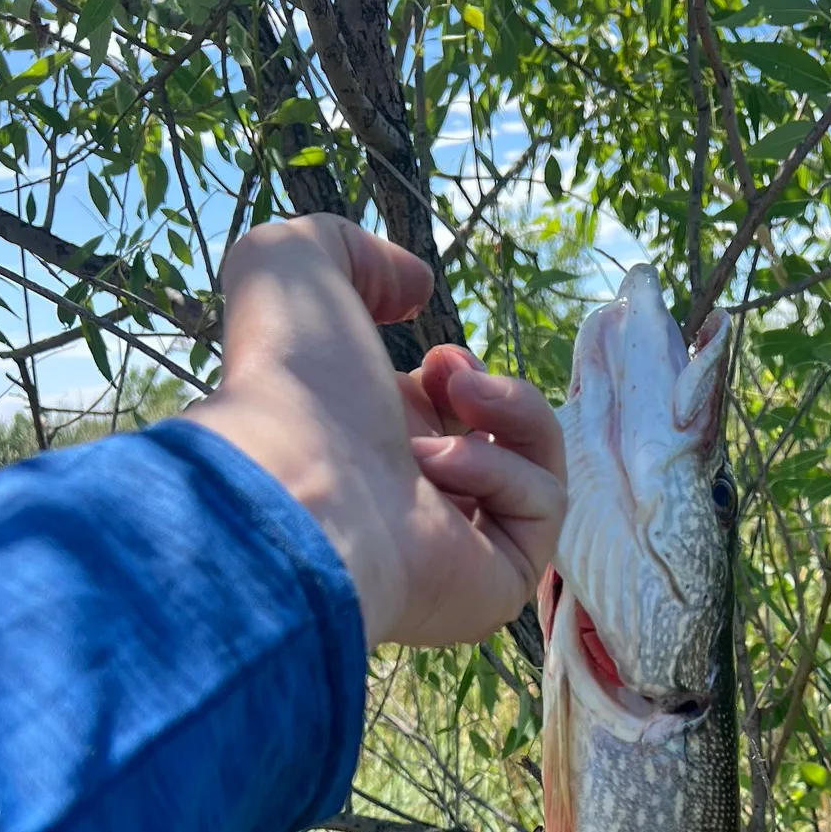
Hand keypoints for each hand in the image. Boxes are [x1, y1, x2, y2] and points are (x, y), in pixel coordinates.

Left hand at [187, 216, 565, 646]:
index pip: (452, 421)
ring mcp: (461, 547)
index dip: (462, 378)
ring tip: (456, 405)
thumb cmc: (289, 382)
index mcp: (374, 446)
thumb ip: (351, 248)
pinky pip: (542, 512)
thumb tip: (418, 287)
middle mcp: (417, 500)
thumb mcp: (292, 265)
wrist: (298, 478)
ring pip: (540, 474)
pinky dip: (506, 476)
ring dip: (507, 422)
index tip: (438, 361)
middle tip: (453, 380)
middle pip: (508, 446)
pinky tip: (442, 469)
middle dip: (498, 397)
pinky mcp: (498, 583)